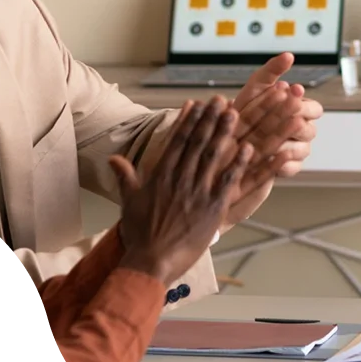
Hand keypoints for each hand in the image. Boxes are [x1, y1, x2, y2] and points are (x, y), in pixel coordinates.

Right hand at [109, 97, 252, 284]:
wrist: (151, 261)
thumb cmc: (140, 233)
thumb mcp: (129, 201)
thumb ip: (125, 176)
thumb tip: (113, 158)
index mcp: (161, 176)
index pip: (177, 141)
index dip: (188, 120)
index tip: (197, 103)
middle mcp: (180, 179)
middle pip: (197, 143)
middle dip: (209, 119)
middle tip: (221, 100)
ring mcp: (197, 192)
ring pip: (212, 156)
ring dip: (224, 133)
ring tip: (233, 113)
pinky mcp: (212, 207)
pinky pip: (228, 181)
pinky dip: (238, 164)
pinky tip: (248, 148)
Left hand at [230, 52, 321, 167]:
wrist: (223, 141)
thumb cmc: (242, 111)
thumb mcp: (254, 89)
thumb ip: (271, 71)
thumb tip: (289, 55)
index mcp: (298, 111)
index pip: (314, 109)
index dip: (305, 103)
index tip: (295, 93)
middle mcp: (300, 132)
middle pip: (310, 130)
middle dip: (299, 123)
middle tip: (292, 118)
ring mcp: (295, 151)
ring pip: (304, 149)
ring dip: (292, 144)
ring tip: (281, 141)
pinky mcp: (285, 169)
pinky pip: (292, 168)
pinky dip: (284, 164)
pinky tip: (273, 159)